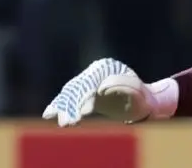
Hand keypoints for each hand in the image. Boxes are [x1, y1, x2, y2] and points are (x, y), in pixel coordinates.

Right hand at [42, 58, 167, 125]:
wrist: (142, 103)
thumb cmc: (142, 98)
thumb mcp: (137, 92)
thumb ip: (122, 86)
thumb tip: (102, 88)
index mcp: (106, 67)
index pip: (91, 81)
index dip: (85, 97)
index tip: (84, 112)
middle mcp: (94, 72)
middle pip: (78, 88)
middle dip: (72, 106)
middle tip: (69, 123)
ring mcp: (87, 82)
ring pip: (70, 94)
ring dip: (65, 109)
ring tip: (64, 123)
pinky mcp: (83, 93)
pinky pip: (68, 99)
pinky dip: (59, 106)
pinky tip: (49, 114)